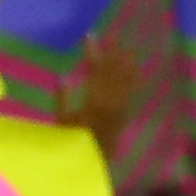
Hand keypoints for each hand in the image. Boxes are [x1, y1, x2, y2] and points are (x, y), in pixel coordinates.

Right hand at [58, 36, 135, 157]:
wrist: (91, 163)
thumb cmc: (72, 143)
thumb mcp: (61, 122)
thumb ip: (61, 100)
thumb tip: (62, 78)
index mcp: (92, 102)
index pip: (93, 71)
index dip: (92, 51)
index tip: (89, 35)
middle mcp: (109, 103)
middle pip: (112, 71)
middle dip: (112, 51)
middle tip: (114, 33)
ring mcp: (118, 109)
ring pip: (124, 80)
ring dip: (124, 62)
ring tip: (126, 45)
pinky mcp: (124, 115)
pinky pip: (130, 93)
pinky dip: (132, 79)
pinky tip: (135, 69)